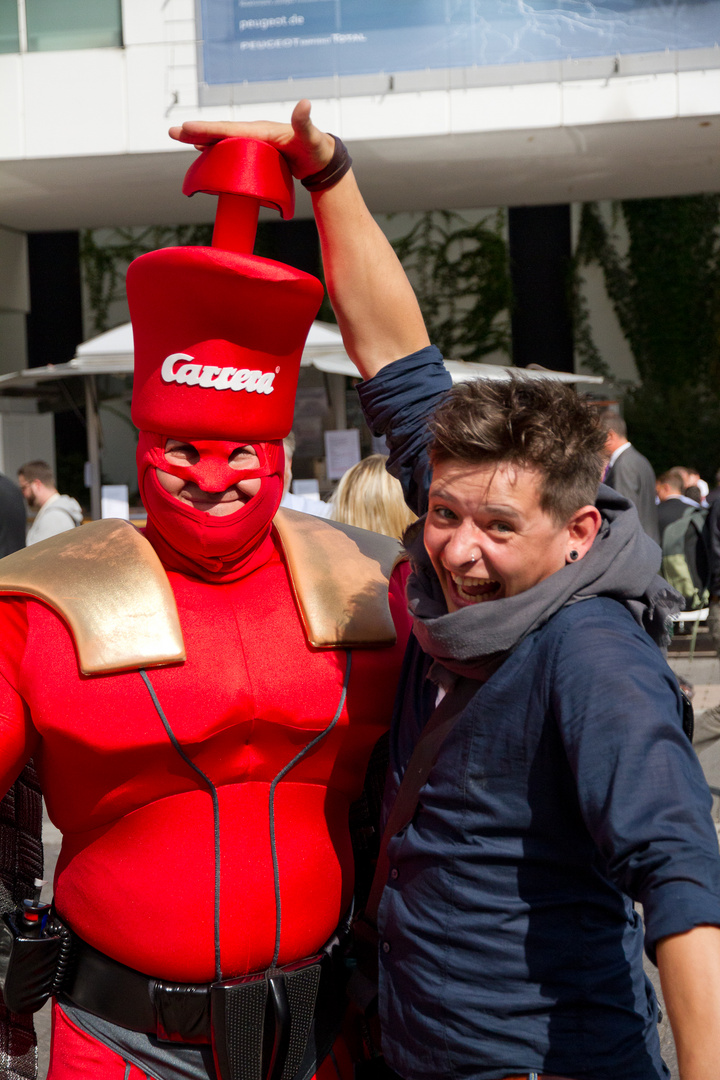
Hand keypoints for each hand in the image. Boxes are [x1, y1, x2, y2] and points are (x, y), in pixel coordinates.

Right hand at [168, 99, 333, 179]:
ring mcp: (253, 141)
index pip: (231, 129)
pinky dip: (213, 149)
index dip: (209, 129)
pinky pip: (229, 148)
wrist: (320, 159)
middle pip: (221, 132)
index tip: (188, 128)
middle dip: (196, 132)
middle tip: (172, 132)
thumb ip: (305, 123)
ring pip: (222, 139)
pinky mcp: (254, 151)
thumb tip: (304, 104)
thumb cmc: (316, 150)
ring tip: (179, 138)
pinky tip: (201, 151)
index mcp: (262, 130)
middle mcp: (254, 133)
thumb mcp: (311, 138)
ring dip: (200, 139)